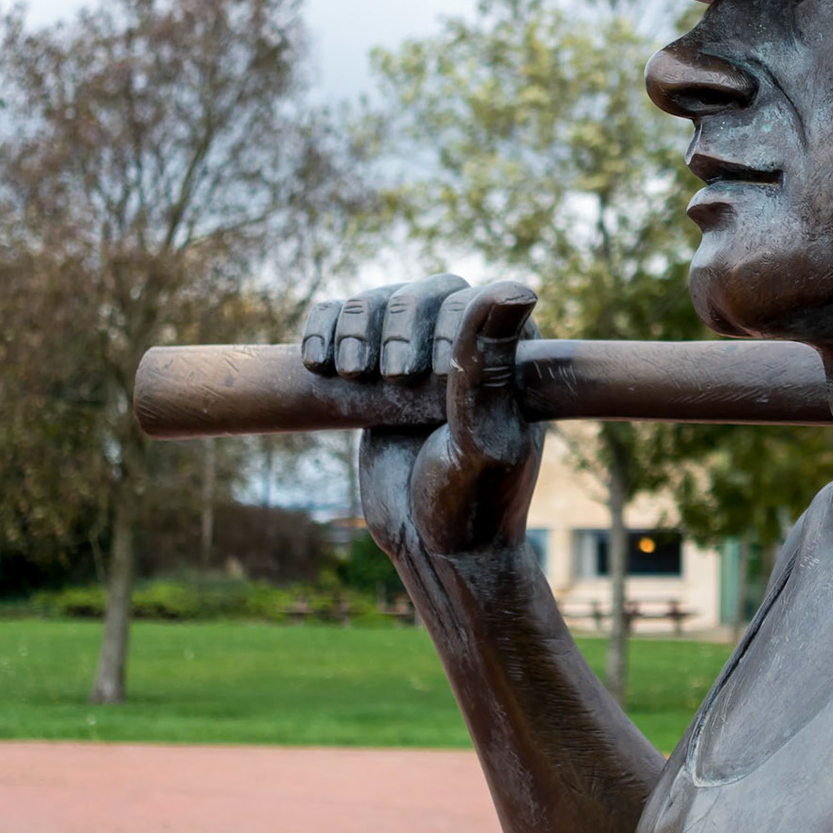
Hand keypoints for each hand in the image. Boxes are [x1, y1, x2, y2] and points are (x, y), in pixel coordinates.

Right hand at [300, 276, 543, 555]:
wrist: (432, 544)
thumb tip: (516, 288)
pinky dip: (323, 328)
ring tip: (352, 373)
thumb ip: (489, 367)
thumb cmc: (472, 498)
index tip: (433, 381)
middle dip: (397, 324)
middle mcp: (469, 343)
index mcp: (514, 351)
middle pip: (424, 293)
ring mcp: (417, 352)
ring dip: (358, 325)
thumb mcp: (482, 436)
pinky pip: (341, 323)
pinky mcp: (374, 370)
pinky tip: (316, 361)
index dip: (446, 326)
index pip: (478, 300)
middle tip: (391, 377)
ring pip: (380, 300)